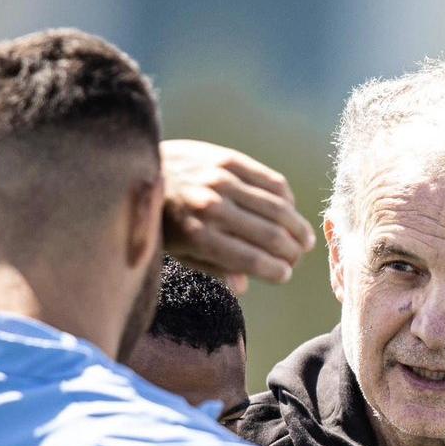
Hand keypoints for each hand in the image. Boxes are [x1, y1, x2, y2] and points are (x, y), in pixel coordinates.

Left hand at [160, 140, 315, 284]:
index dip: (276, 271)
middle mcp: (212, 206)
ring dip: (297, 226)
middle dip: (290, 251)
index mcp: (198, 236)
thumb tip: (243, 286)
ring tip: (305, 239)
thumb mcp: (178, 251)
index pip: (252, 259)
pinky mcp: (229, 159)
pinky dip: (286, 200)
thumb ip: (212, 267)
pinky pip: (270, 182)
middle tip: (297, 258)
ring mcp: (222, 180)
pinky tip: (290, 211)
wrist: (139, 168)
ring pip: (277, 207)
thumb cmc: (159, 219)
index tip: (284, 275)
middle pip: (270, 235)